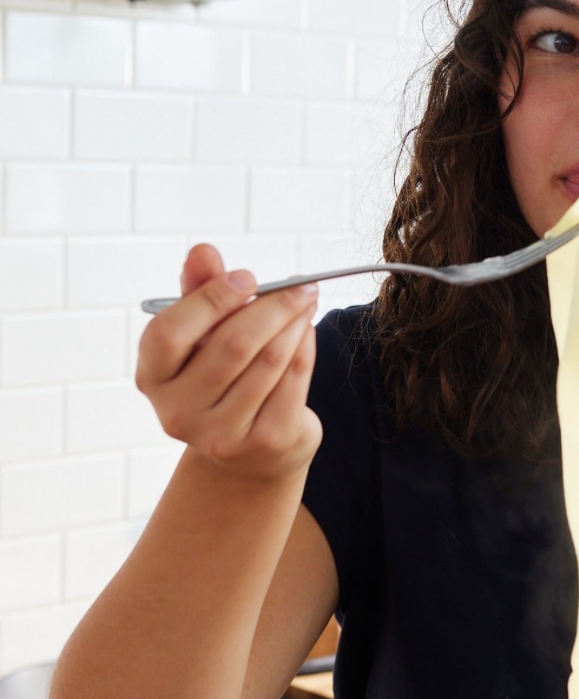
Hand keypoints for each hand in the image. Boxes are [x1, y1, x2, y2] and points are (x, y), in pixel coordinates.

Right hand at [136, 243, 321, 481]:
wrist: (249, 446)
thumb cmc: (220, 373)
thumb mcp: (201, 332)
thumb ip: (199, 291)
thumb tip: (202, 252)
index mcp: (152, 377)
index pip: (170, 333)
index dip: (211, 299)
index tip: (247, 277)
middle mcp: (178, 412)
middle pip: (231, 346)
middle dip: (272, 306)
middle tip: (299, 284)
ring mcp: (221, 433)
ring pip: (269, 361)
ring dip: (295, 322)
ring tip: (307, 300)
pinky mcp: (265, 441)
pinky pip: (293, 380)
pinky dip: (305, 347)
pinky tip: (307, 330)